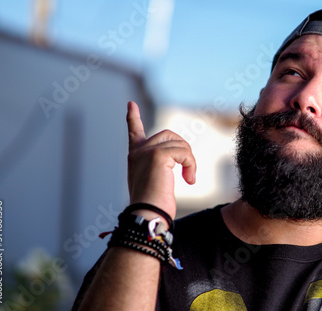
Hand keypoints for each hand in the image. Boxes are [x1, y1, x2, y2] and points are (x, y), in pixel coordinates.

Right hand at [126, 101, 196, 219]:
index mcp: (135, 158)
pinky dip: (191, 165)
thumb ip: (160, 166)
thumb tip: (176, 158)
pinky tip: (189, 180)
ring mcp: (146, 152)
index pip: (134, 132)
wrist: (147, 217)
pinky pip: (184, 152)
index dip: (133, 118)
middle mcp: (138, 152)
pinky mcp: (157, 155)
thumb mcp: (154, 182)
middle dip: (183, 150)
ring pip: (179, 143)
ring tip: (189, 178)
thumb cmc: (153, 207)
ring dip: (190, 160)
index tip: (131, 104)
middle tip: (188, 173)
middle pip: (169, 135)